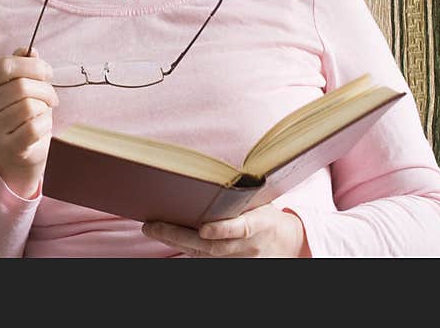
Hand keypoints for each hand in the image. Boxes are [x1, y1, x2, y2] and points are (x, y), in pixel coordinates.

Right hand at [0, 47, 57, 197]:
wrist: (22, 148)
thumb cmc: (25, 110)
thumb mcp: (24, 83)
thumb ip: (25, 64)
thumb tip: (31, 51)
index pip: (5, 66)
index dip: (32, 66)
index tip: (47, 73)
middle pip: (22, 86)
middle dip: (46, 90)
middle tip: (51, 98)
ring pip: (29, 107)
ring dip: (44, 108)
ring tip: (43, 112)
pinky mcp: (7, 145)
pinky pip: (34, 128)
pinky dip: (46, 125)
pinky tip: (42, 126)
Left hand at [142, 204, 309, 256]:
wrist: (288, 244)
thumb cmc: (269, 216)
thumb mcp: (262, 203)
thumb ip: (241, 197)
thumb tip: (213, 173)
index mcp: (261, 225)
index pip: (243, 229)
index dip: (224, 230)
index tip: (205, 228)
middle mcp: (249, 246)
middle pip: (213, 245)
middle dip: (181, 236)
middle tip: (153, 225)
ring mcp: (239, 259)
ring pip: (204, 254)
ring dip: (175, 241)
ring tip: (151, 228)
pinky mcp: (231, 266)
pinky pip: (204, 259)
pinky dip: (184, 248)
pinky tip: (164, 237)